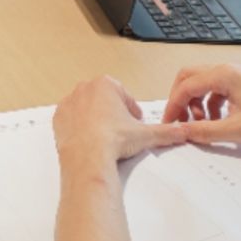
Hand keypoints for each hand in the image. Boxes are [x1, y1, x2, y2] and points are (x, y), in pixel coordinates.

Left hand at [53, 76, 184, 168]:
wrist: (87, 156)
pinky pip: (70, 120)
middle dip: (113, 113)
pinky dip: (79, 128)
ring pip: (86, 108)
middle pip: (104, 99)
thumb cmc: (114, 139)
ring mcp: (69, 102)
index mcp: (106, 85)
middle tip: (121, 131)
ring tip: (105, 138)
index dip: (131, 110)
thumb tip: (183, 132)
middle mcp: (84, 88)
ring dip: (95, 119)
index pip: (123, 94)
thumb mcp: (146, 134)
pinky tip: (89, 140)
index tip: (134, 122)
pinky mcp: (58, 118)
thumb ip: (167, 131)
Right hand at [162, 64, 240, 148]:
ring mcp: (235, 76)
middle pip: (189, 78)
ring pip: (202, 84)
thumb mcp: (235, 131)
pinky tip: (217, 120)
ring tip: (201, 123)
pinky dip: (209, 104)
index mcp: (224, 75)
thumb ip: (204, 131)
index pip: (186, 86)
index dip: (173, 106)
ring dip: (195, 102)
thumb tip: (182, 132)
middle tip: (179, 120)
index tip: (169, 123)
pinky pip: (215, 90)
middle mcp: (228, 70)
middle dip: (180, 99)